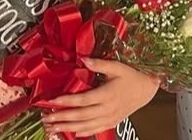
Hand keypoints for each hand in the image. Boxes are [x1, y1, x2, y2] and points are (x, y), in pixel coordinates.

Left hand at [41, 57, 158, 135]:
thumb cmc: (131, 77)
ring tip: (52, 127)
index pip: (83, 100)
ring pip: (86, 126)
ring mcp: (110, 118)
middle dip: (62, 118)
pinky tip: (71, 133)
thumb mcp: (117, 67)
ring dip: (67, 128)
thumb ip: (99, 64)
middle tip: (46, 118)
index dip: (66, 101)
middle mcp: (107, 109)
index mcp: (107, 94)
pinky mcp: (111, 122)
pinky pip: (95, 130)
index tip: (51, 101)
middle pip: (81, 116)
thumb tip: (83, 59)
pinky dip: (82, 133)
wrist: (146, 90)